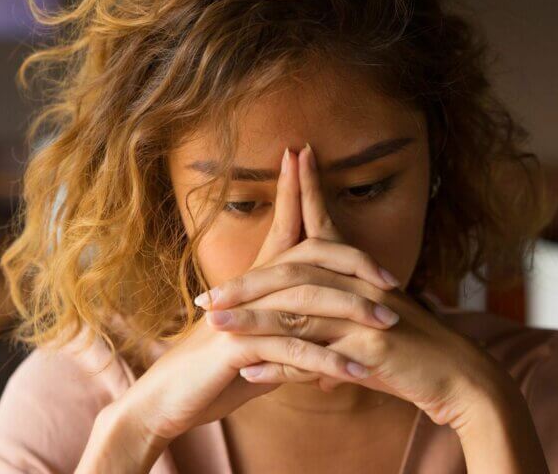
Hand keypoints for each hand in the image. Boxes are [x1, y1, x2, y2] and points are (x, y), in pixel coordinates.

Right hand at [116, 148, 372, 446]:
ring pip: (305, 300)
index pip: (282, 226)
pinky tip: (357, 372)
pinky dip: (328, 361)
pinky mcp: (236, 346)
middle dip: (351, 262)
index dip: (296, 190)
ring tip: (389, 324)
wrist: (164, 401)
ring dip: (352, 312)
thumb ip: (288, 330)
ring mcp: (241, 315)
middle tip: (393, 280)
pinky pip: (291, 348)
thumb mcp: (258, 347)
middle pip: (306, 257)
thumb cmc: (213, 373)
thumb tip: (322, 329)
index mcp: (253, 282)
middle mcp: (247, 290)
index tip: (307, 155)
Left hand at [202, 144, 517, 427]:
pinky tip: (248, 372)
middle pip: (294, 273)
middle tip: (204, 296)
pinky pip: (315, 355)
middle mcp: (361, 287)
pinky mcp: (371, 347)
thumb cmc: (413, 358)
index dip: (304, 192)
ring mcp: (366, 315)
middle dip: (246, 284)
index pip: (325, 226)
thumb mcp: (368, 336)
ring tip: (213, 328)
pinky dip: (279, 365)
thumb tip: (293, 359)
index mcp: (361, 275)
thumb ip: (330, 339)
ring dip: (251, 320)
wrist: (461, 380)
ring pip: (296, 312)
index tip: (288, 156)